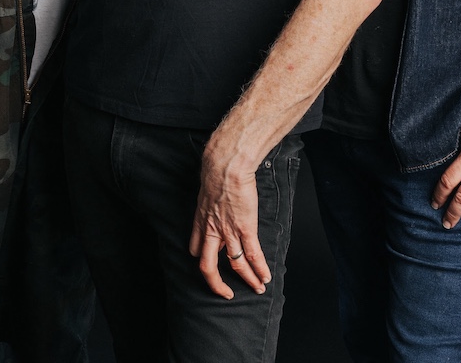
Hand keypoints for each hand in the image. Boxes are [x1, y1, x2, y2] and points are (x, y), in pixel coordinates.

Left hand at [189, 146, 269, 298]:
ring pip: (235, 265)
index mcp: (200, 222)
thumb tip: (215, 200)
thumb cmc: (217, 171)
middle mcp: (211, 231)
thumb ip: (209, 202)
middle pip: (207, 268)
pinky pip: (252, 255)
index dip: (202, 258)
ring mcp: (228, 232)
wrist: (226, 165)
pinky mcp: (245, 228)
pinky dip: (259, 269)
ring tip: (258, 289)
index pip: (195, 249)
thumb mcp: (206, 190)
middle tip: (226, 293)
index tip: (211, 262)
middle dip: (216, 285)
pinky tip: (265, 277)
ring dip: (248, 280)